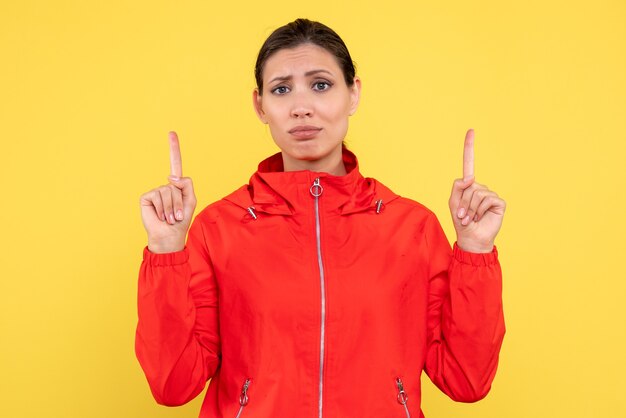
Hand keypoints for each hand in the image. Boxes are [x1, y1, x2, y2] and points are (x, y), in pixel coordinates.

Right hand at [140, 131, 196, 252]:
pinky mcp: (146, 197)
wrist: (169, 235)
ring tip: (169, 217)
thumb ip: (186, 184)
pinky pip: (158, 196)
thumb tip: (169, 176)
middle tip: (177, 215)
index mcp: (176, 185)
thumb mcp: (191, 200)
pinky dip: (163, 208)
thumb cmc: (181, 220)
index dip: (174, 148)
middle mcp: (165, 186)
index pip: (175, 163)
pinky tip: (161, 216)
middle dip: (180, 202)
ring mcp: (155, 191)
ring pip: (168, 191)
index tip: (171, 132)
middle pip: (176, 184)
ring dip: (172, 208)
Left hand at [448, 129, 505, 252]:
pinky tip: (480, 217)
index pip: (469, 163)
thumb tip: (471, 177)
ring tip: (470, 218)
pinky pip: (487, 199)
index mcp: (469, 185)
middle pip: (469, 185)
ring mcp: (491, 194)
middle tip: (463, 215)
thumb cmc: (461, 221)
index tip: (471, 130)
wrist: (471, 238)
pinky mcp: (499, 202)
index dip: (469, 147)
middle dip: (463, 202)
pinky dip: (479, 210)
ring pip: (476, 193)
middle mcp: (481, 187)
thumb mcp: (453, 202)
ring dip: (470, 208)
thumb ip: (457, 186)